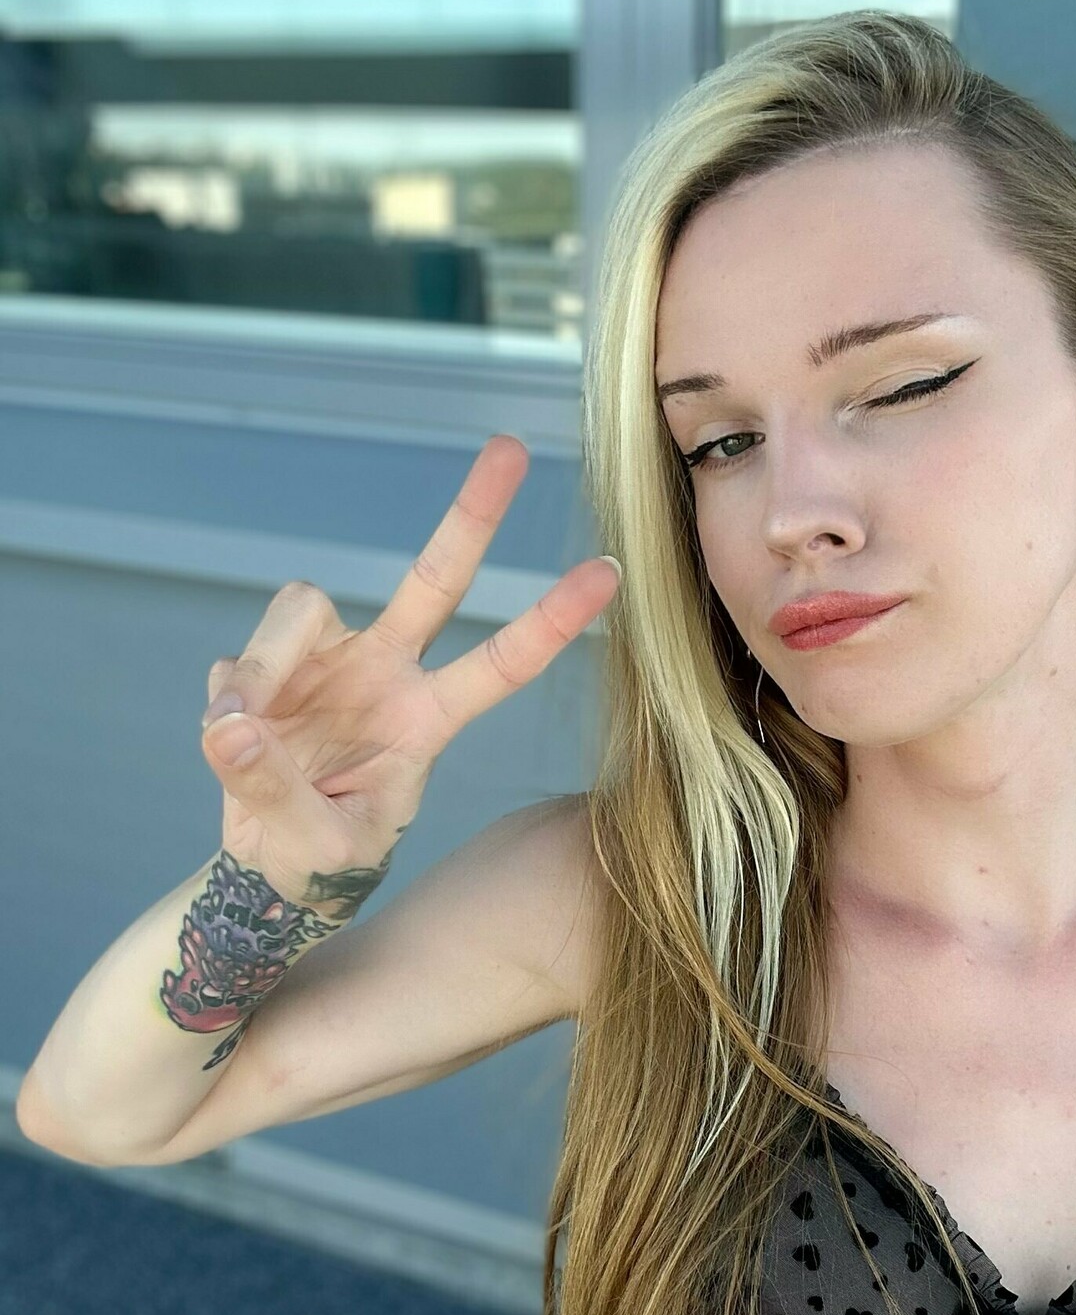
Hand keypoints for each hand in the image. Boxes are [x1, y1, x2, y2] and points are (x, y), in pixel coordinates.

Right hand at [199, 435, 619, 922]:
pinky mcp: (267, 666)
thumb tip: (230, 727)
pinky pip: (238, 661)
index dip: (550, 621)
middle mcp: (385, 673)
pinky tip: (231, 741)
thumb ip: (274, 790)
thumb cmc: (318, 858)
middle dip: (473, 516)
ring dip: (264, 668)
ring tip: (240, 736)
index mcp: (426, 721)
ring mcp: (327, 661)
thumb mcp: (314, 846)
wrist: (268, 868)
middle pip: (435, 579)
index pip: (501, 664)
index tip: (609, 574)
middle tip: (513, 447)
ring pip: (300, 608)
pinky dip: (226, 699)